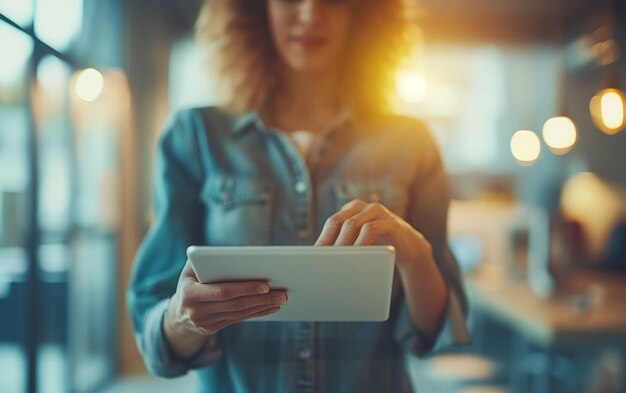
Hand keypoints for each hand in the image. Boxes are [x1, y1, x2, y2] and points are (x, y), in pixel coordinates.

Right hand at [165, 261, 287, 337]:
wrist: (177, 313)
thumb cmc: (190, 281)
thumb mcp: (191, 269)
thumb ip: (206, 260)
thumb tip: (233, 255)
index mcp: (190, 293)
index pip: (223, 291)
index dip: (245, 288)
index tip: (266, 284)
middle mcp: (196, 311)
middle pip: (235, 304)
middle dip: (261, 298)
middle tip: (282, 292)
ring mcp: (204, 323)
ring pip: (239, 314)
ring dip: (263, 306)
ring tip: (281, 298)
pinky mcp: (213, 329)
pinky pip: (238, 320)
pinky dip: (257, 313)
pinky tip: (271, 307)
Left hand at [314, 199, 432, 269]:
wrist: (409, 246)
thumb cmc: (379, 245)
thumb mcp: (359, 242)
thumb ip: (344, 244)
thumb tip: (320, 260)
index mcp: (351, 209)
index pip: (332, 222)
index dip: (322, 239)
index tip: (314, 256)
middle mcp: (363, 207)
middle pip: (339, 221)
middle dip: (329, 241)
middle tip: (322, 259)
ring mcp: (377, 212)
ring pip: (352, 224)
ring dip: (343, 243)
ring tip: (337, 259)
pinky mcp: (390, 222)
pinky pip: (371, 229)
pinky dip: (361, 242)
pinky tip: (357, 255)